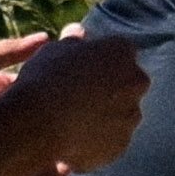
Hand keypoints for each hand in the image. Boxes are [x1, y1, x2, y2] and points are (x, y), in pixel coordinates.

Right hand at [0, 27, 148, 175]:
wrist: (38, 124)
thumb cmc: (44, 80)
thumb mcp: (53, 51)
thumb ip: (72, 41)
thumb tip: (77, 31)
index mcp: (122, 51)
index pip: (118, 53)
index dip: (99, 63)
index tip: (80, 72)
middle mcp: (136, 81)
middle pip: (127, 83)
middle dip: (109, 89)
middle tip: (77, 99)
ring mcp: (131, 114)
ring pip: (121, 113)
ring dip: (105, 116)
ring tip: (71, 123)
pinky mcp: (121, 143)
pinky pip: (111, 140)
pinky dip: (98, 141)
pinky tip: (73, 141)